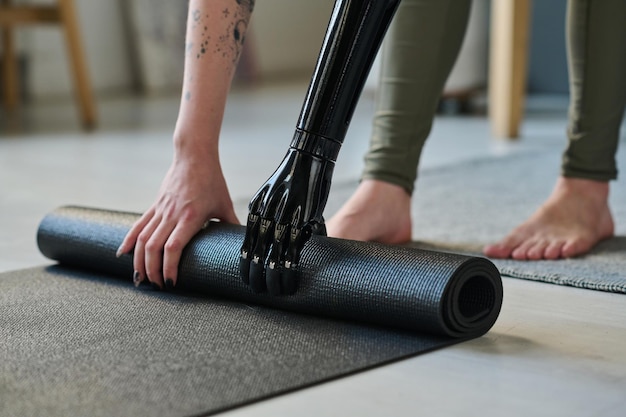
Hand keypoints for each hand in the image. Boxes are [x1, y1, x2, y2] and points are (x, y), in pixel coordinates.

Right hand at [117, 153, 238, 288]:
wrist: (193, 156)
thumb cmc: (212, 180)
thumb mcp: (225, 204)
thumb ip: (231, 225)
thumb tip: (242, 243)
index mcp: (190, 216)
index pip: (173, 247)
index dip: (169, 267)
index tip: (171, 282)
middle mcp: (172, 214)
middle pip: (153, 247)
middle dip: (152, 271)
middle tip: (157, 286)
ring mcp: (160, 210)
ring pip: (142, 239)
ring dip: (138, 261)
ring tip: (140, 279)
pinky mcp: (154, 206)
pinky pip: (138, 226)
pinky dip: (129, 242)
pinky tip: (122, 255)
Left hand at [239, 148, 333, 294]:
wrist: (308, 157)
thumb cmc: (293, 178)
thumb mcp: (272, 195)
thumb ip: (267, 214)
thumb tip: (271, 234)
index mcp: (256, 211)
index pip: (246, 246)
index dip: (247, 267)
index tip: (248, 281)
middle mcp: (266, 217)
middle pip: (256, 255)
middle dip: (256, 278)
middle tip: (259, 292)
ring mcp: (283, 219)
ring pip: (273, 256)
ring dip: (274, 278)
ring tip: (276, 292)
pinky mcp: (301, 220)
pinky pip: (292, 251)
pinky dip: (290, 269)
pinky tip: (291, 279)